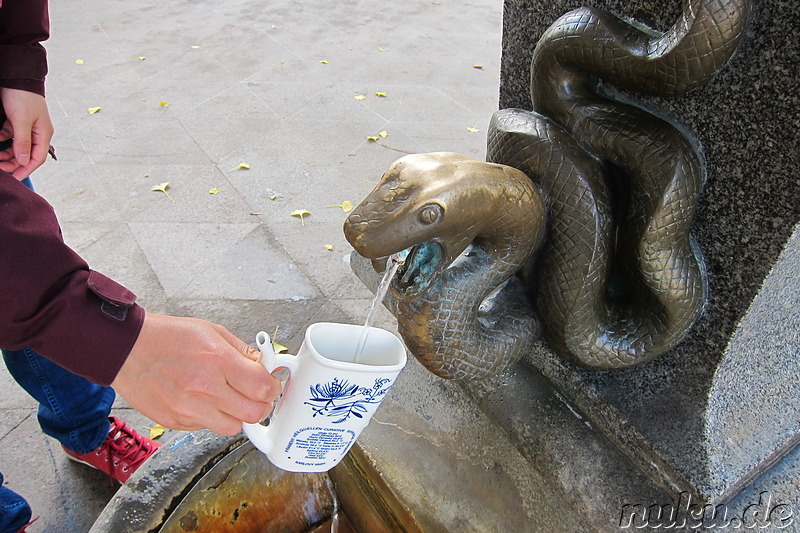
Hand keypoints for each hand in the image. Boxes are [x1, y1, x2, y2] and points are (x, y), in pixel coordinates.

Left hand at [0, 88, 54, 178]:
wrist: (17, 77)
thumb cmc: (22, 97)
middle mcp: (37, 133)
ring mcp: (27, 127)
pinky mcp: (17, 122)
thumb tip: (25, 161)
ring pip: (17, 147)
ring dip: (7, 154)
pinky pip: (10, 137)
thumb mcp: (21, 121)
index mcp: (43, 134)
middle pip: (27, 154)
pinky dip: (2, 142)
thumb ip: (23, 142)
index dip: (26, 169)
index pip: (37, 158)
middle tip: (1, 169)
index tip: (15, 178)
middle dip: (14, 163)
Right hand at [111, 313, 281, 435]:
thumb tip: (263, 366)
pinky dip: (212, 418)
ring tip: (228, 399)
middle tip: (256, 396)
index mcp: (218, 361)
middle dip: (261, 405)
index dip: (273, 388)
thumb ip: (242, 352)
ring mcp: (189, 409)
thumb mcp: (213, 332)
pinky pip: (207, 428)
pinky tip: (203, 401)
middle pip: (253, 414)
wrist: (126, 350)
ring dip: (237, 415)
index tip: (271, 384)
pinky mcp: (175, 422)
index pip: (263, 388)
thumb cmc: (168, 337)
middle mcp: (205, 389)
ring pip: (232, 427)